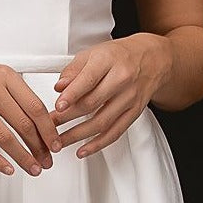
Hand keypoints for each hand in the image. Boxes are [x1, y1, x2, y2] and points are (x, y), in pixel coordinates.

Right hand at [0, 49, 62, 176]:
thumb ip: (16, 92)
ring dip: (23, 157)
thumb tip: (39, 119)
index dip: (49, 129)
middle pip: (23, 124)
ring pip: (5, 137)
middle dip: (40, 147)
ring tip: (33, 167)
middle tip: (47, 160)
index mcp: (4, 75)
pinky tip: (7, 168)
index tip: (55, 143)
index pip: (35, 107)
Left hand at [51, 34, 173, 157]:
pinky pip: (116, 132)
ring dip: (78, 135)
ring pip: (102, 122)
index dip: (71, 96)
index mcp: (108, 60)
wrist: (153, 59)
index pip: (88, 80)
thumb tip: (59, 87)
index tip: (57, 107)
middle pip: (92, 103)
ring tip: (60, 141)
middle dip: (68, 117)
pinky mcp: (135, 112)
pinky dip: (98, 144)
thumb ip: (73, 70)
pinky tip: (84, 149)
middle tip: (50, 125)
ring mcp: (130, 98)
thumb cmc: (120, 55)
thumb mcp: (93, 53)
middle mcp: (122, 79)